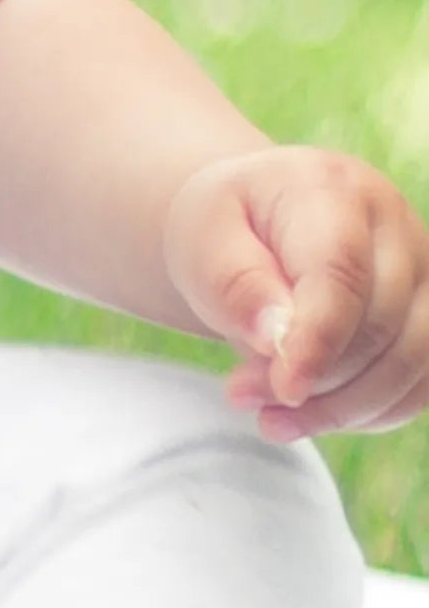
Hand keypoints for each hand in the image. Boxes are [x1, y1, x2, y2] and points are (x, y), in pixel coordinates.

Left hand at [164, 145, 428, 440]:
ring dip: (344, 407)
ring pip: (415, 359)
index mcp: (331, 190)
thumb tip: (278, 341)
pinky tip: (311, 416)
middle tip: (240, 394)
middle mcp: (393, 224)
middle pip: (381, 323)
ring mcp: (422, 269)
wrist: (250, 220)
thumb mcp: (202, 239)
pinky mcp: (427, 312)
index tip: (284, 389)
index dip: (319, 339)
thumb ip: (236, 284)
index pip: (342, 272)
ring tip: (271, 417)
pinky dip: (371, 412)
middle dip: (315, 378)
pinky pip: (420, 380)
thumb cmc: (223, 228)